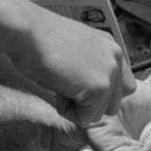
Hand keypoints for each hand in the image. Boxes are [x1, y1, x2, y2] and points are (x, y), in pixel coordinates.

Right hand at [25, 10, 136, 125]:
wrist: (26, 32)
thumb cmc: (38, 40)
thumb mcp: (75, 50)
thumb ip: (91, 68)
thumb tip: (92, 94)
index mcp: (111, 48)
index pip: (124, 87)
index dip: (102, 96)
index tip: (80, 88)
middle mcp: (115, 58)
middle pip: (113, 105)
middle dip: (88, 105)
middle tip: (65, 85)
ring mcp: (109, 73)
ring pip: (97, 114)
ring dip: (75, 107)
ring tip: (58, 82)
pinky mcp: (99, 87)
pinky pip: (85, 118)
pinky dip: (67, 111)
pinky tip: (56, 88)